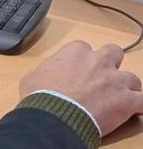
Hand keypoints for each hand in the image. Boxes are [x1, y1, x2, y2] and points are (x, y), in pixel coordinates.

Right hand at [19, 40, 142, 135]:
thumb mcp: (32, 76)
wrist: (54, 115)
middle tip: (103, 77)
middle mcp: (98, 61)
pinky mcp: (127, 101)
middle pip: (114, 53)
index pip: (83, 48)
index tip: (78, 71)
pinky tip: (136, 111)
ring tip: (118, 99)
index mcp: (75, 52)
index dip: (82, 60)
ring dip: (126, 87)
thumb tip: (45, 77)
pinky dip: (140, 106)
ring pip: (132, 78)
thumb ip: (46, 70)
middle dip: (111, 63)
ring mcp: (115, 80)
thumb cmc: (40, 95)